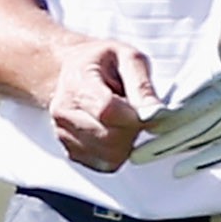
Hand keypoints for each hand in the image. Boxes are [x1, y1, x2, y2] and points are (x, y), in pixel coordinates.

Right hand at [44, 34, 162, 172]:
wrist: (72, 71)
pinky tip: (116, 132)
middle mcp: (65, 113)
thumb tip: (155, 113)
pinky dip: (118, 152)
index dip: (135, 116)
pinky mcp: (72, 152)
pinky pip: (105, 164)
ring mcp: (65, 135)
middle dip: (134, 130)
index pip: (108, 111)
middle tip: (137, 113)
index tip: (148, 109)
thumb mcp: (127, 57)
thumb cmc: (102, 62)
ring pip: (109, 156)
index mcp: (77, 84)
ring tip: (125, 121)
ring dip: (128, 143)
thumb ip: (142, 84)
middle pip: (110, 138)